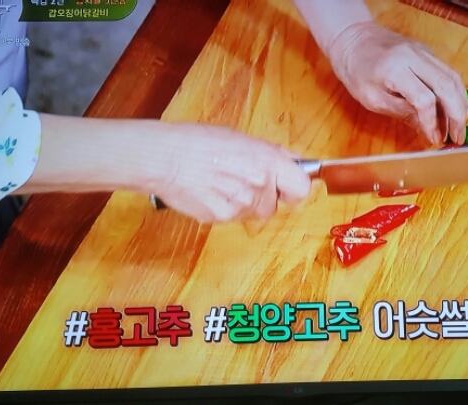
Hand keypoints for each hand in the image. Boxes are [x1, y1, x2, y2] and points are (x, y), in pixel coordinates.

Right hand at [154, 124, 310, 222]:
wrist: (165, 157)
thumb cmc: (198, 142)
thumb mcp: (241, 138)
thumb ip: (270, 154)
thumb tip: (292, 161)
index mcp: (267, 160)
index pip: (301, 187)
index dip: (293, 189)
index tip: (285, 187)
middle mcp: (259, 183)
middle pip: (274, 204)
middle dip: (262, 196)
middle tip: (240, 180)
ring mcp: (242, 203)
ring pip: (253, 212)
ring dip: (243, 203)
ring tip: (221, 184)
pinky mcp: (223, 217)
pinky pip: (233, 218)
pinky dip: (224, 209)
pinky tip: (210, 192)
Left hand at [325, 21, 467, 147]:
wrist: (353, 38)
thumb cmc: (356, 70)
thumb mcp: (371, 99)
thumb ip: (401, 111)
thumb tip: (426, 129)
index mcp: (395, 69)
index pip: (424, 99)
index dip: (431, 122)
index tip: (433, 140)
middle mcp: (415, 56)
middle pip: (447, 86)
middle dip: (457, 115)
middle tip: (457, 138)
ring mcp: (424, 52)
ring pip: (453, 78)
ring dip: (460, 105)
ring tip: (458, 128)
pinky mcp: (429, 53)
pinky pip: (448, 73)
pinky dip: (454, 94)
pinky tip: (452, 111)